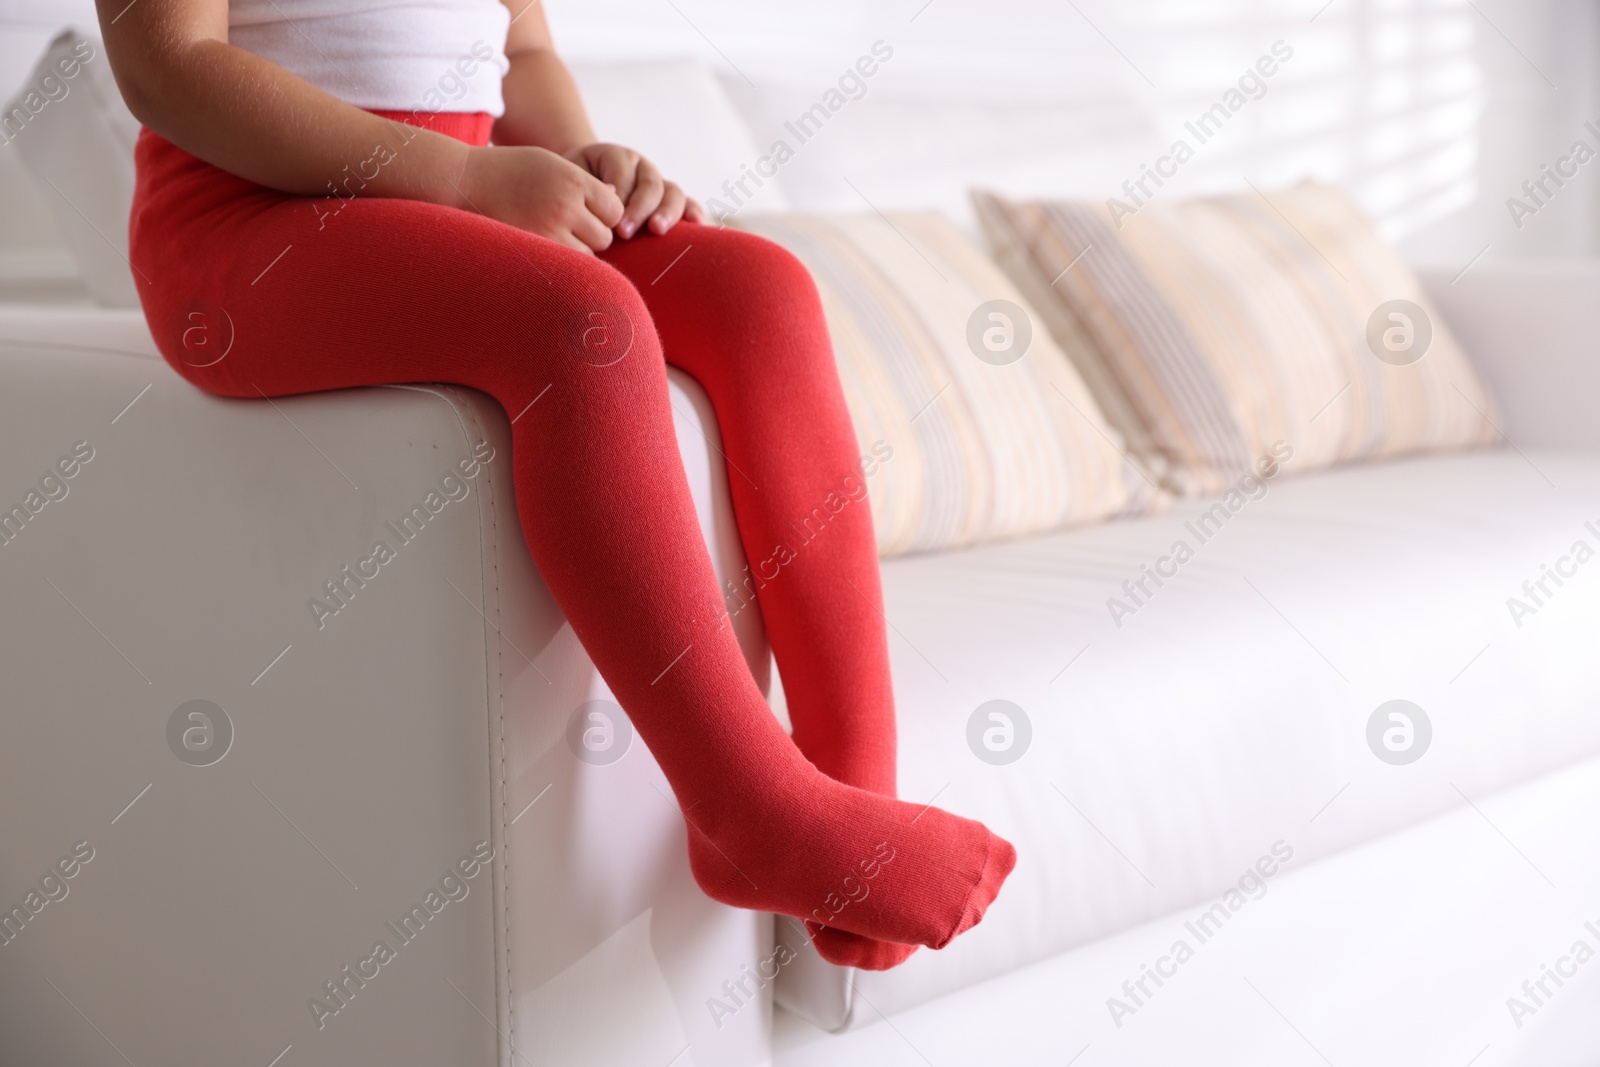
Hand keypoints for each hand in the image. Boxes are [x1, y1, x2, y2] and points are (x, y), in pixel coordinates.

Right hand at [457, 145, 624, 252]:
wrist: (464, 181)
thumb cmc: (510, 170)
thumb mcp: (551, 163)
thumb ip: (584, 184)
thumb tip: (617, 199)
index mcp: (573, 180)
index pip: (615, 209)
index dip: (605, 213)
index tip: (589, 211)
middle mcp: (565, 206)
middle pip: (604, 236)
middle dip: (592, 234)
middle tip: (569, 226)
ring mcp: (549, 231)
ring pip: (588, 256)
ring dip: (578, 251)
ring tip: (554, 235)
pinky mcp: (533, 251)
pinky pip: (564, 266)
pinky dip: (560, 262)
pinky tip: (545, 248)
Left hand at [564, 143, 705, 237]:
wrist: (584, 180)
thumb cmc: (573, 184)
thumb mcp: (570, 177)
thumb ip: (584, 185)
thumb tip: (608, 200)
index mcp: (616, 156)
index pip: (623, 174)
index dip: (618, 197)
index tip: (609, 222)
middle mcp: (642, 167)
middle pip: (650, 184)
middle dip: (639, 208)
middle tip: (624, 232)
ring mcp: (659, 183)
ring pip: (672, 192)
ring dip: (667, 212)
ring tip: (656, 230)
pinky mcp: (670, 200)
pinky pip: (688, 203)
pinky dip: (693, 212)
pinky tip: (696, 224)